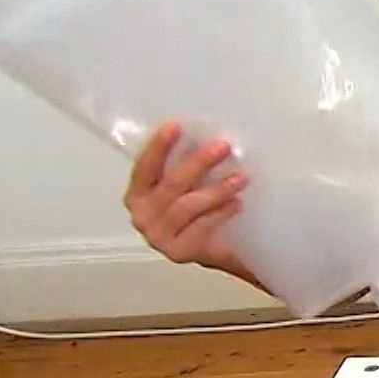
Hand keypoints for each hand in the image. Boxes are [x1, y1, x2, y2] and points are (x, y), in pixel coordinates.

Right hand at [123, 121, 248, 273]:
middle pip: (171, 185)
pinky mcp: (179, 251)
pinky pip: (201, 226)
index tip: (175, 126)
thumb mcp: (189, 187)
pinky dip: (220, 212)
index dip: (158, 147)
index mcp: (138, 194)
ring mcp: (159, 236)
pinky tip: (236, 203)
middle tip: (222, 146)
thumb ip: (187, 168)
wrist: (217, 251)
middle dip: (197, 163)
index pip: (145, 167)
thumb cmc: (200, 212)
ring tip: (240, 178)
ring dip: (216, 189)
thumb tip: (208, 136)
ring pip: (187, 205)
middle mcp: (143, 215)